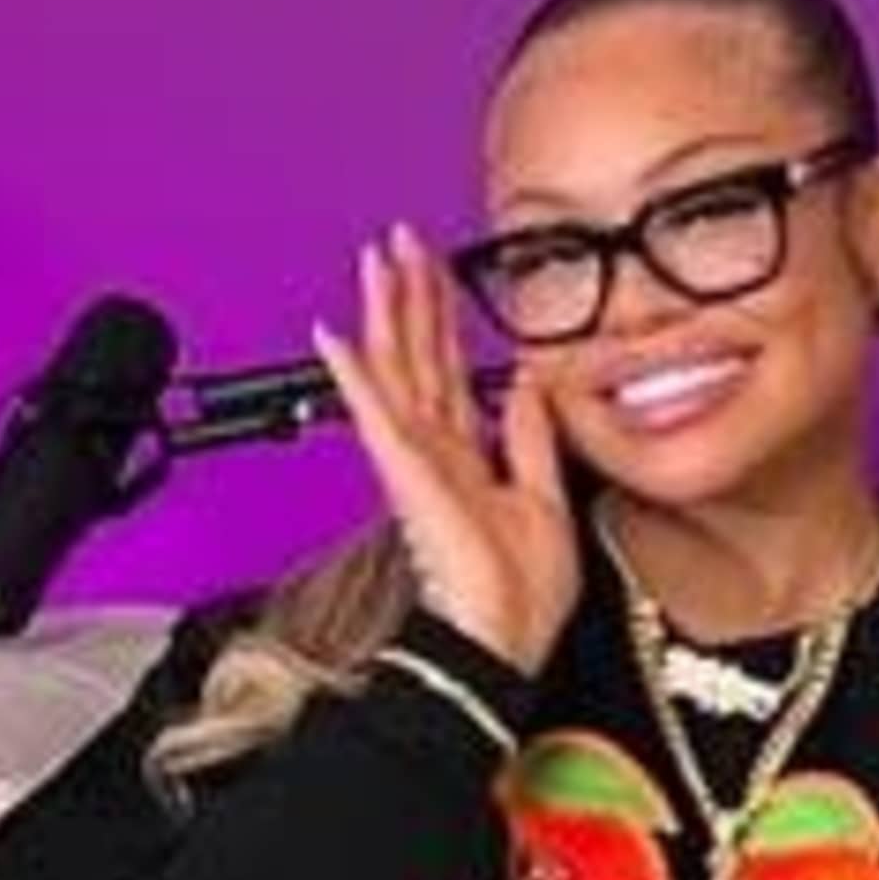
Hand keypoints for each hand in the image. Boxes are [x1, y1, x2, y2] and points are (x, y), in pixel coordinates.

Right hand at [310, 229, 577, 677]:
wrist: (504, 638)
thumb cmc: (521, 591)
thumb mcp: (546, 497)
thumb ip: (533, 439)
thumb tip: (532, 385)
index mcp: (465, 455)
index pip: (450, 371)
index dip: (442, 319)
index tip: (435, 271)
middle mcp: (434, 450)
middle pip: (417, 357)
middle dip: (408, 295)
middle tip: (397, 241)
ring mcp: (415, 458)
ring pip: (396, 368)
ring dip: (384, 311)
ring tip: (375, 260)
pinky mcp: (406, 472)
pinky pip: (375, 414)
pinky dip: (353, 375)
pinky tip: (332, 336)